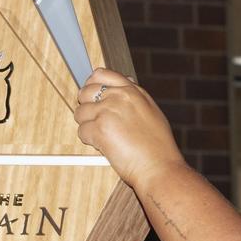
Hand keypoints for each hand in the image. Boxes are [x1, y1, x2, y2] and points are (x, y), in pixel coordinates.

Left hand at [74, 68, 188, 191]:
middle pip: (85, 92)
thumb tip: (125, 82)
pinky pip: (81, 131)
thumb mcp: (151, 112)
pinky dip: (89, 141)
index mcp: (132, 91)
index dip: (91, 84)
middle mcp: (119, 97)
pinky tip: (104, 146)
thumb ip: (134, 97)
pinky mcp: (99, 129)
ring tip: (104, 137)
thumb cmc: (158, 146)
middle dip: (87, 107)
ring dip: (88, 126)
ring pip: (80, 113)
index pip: (101, 74)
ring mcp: (108, 111)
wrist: (160, 167)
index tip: (91, 95)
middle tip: (95, 121)